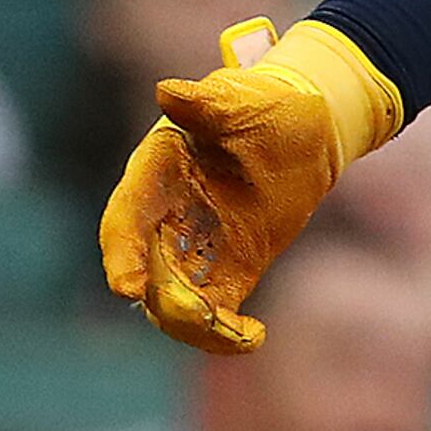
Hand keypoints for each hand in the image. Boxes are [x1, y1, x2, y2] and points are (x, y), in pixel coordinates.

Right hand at [97, 18, 355, 353]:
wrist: (309, 128)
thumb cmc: (268, 104)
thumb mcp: (240, 100)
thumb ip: (204, 104)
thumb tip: (167, 93)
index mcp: (156, 173)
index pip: (125, 219)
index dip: (121, 254)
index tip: (127, 288)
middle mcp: (165, 216)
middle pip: (147, 271)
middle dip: (166, 300)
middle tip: (201, 317)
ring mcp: (195, 247)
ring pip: (174, 301)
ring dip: (195, 325)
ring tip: (240, 335)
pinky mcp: (229, 270)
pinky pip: (215, 313)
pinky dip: (226, 334)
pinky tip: (256, 337)